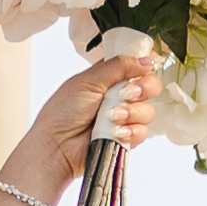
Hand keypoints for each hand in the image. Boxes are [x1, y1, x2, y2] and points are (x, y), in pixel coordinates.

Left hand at [14, 40, 163, 199]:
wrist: (57, 146)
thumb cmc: (63, 112)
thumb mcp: (88, 81)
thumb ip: (118, 67)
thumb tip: (146, 60)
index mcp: (107, 78)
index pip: (135, 65)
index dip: (144, 65)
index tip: (145, 67)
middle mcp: (118, 96)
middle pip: (149, 86)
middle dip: (144, 88)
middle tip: (128, 93)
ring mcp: (124, 118)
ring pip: (148, 110)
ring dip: (132, 112)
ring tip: (112, 117)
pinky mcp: (126, 138)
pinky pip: (143, 132)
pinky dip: (131, 131)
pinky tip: (115, 133)